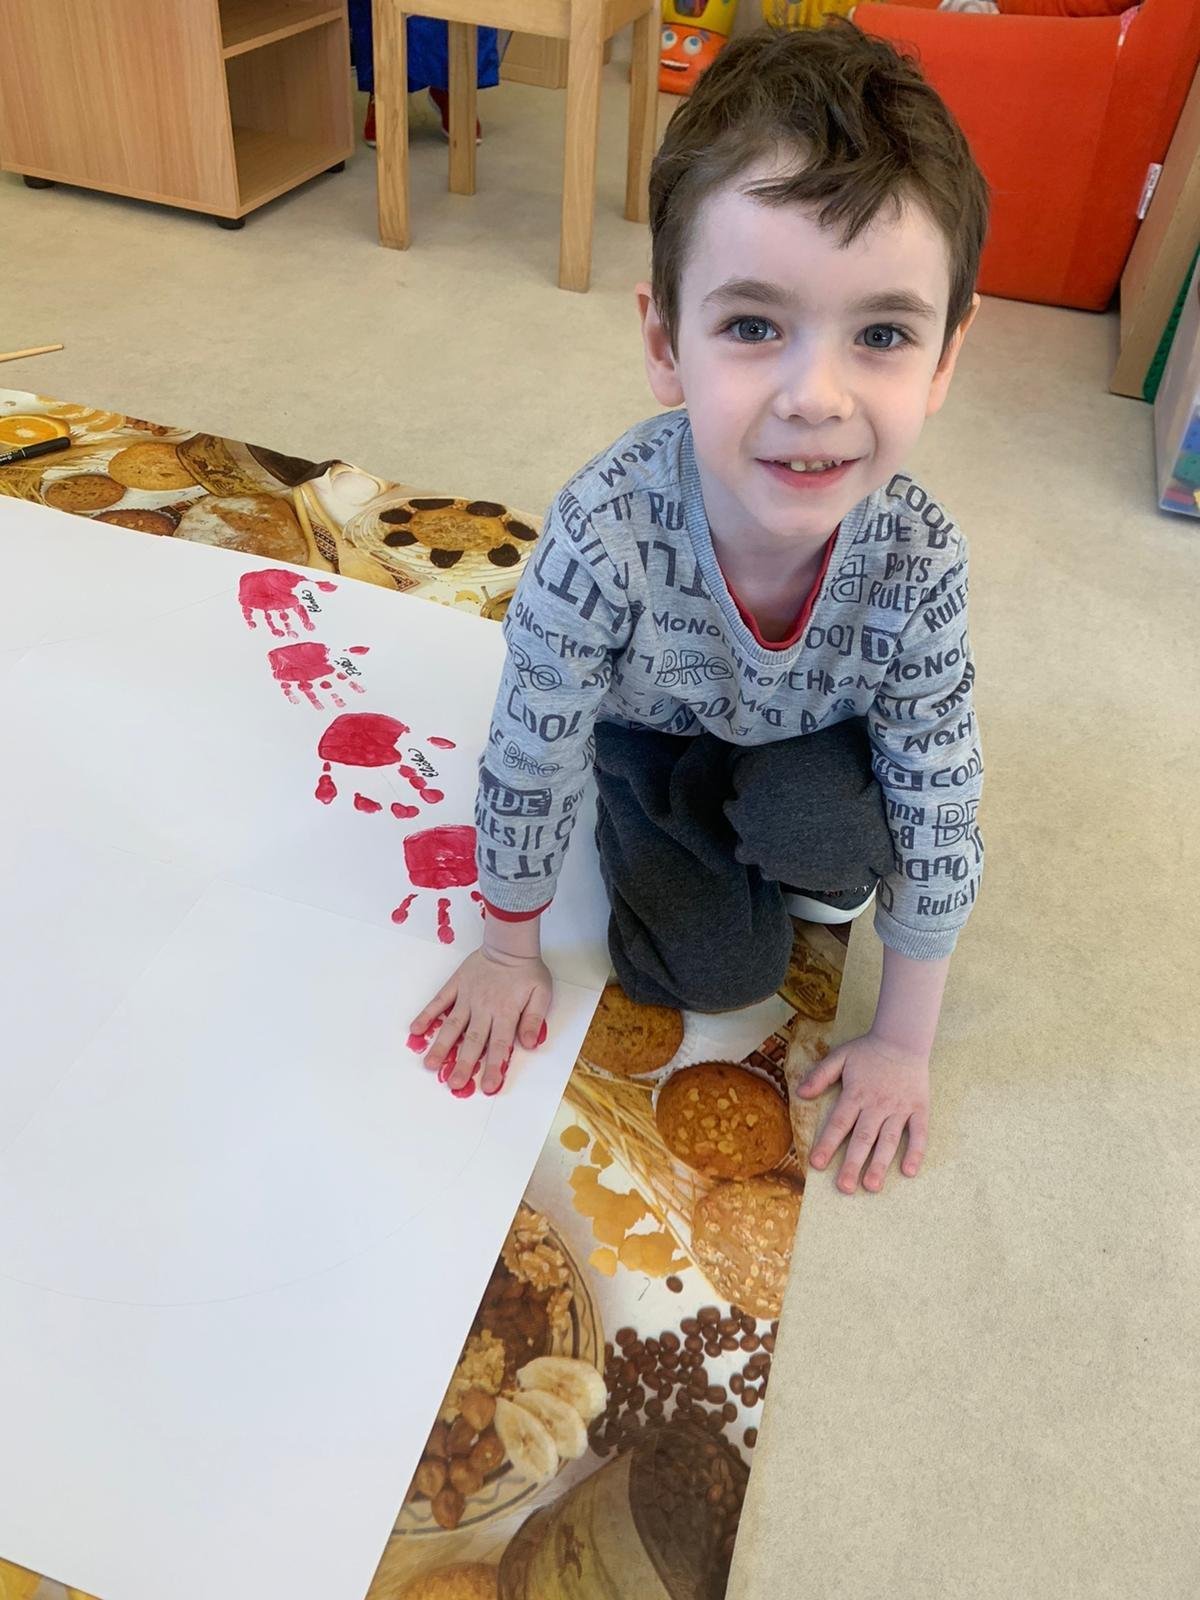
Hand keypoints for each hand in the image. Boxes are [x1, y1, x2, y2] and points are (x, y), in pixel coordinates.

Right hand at [410, 946, 552, 1096]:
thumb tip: (530, 1044)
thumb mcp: (541, 993)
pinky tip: (415, 1030)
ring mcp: (467, 997)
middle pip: (473, 1040)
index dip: (495, 1067)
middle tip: (453, 1084)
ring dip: (441, 1046)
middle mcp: (484, 1008)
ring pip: (452, 1025)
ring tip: (430, 1065)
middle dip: (464, 1064)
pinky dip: (426, 1015)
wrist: (509, 944)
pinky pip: (439, 1002)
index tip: (488, 1087)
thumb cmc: (527, 971)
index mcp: (506, 1012)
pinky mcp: (455, 986)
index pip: (500, 1045)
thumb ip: (534, 1019)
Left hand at [793, 1032, 928, 1194]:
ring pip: (889, 1140)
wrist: (903, 1039)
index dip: (827, 1144)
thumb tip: (800, 1093)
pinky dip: (915, 1152)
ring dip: (880, 1164)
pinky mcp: (918, 1109)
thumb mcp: (840, 1056)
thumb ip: (820, 1075)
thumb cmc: (869, 1050)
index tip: (817, 1165)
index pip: (839, 1123)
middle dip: (852, 1164)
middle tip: (844, 1188)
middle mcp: (877, 1105)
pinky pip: (919, 1133)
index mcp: (856, 1094)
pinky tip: (909, 1171)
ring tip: (872, 1186)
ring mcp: (899, 1108)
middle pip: (863, 1138)